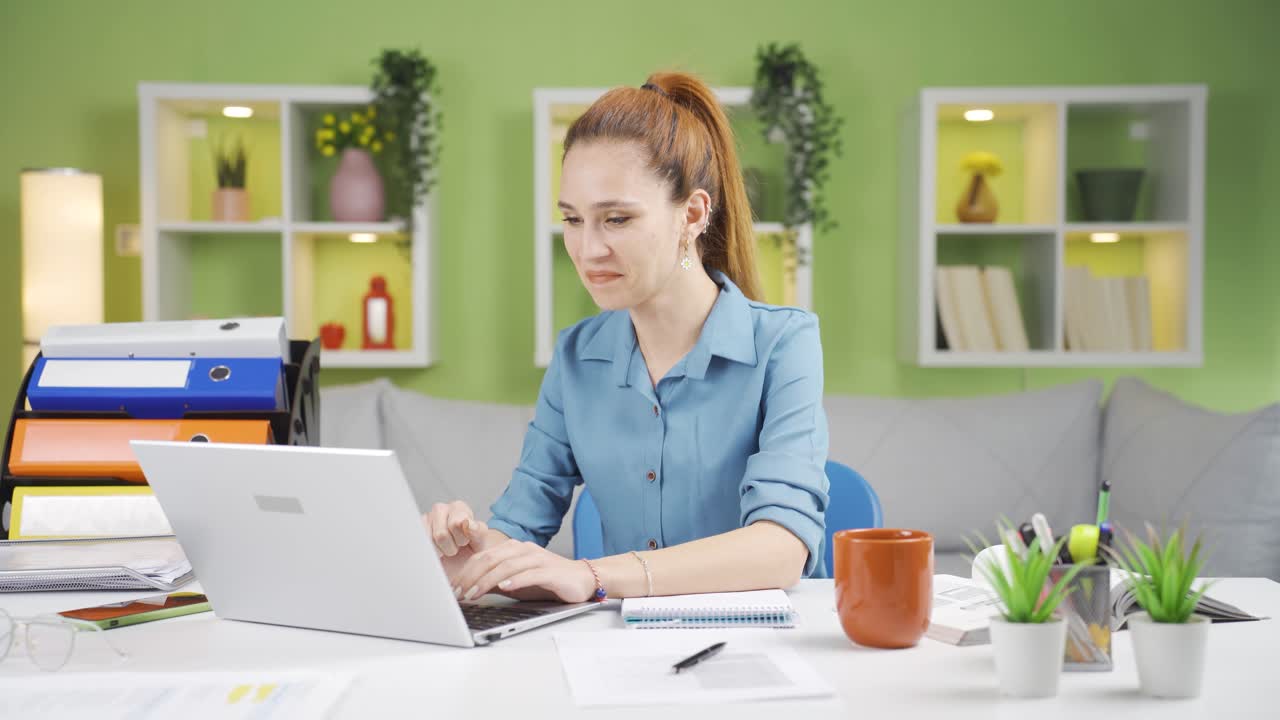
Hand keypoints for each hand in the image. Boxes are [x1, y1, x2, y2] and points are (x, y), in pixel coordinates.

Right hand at [422, 501, 498, 581]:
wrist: (462, 563)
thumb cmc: (472, 550)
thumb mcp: (480, 542)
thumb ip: (477, 532)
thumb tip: (467, 523)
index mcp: (458, 507)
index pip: (455, 524)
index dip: (461, 539)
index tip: (466, 542)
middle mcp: (441, 508)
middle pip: (441, 535)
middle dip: (451, 547)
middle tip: (456, 547)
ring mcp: (426, 519)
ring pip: (429, 542)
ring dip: (440, 551)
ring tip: (446, 549)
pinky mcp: (416, 530)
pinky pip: (419, 546)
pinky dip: (431, 553)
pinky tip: (437, 551)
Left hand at [453, 539, 595, 603]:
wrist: (582, 580)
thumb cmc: (548, 582)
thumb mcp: (517, 582)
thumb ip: (496, 582)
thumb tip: (469, 591)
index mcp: (513, 549)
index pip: (483, 557)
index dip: (465, 572)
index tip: (453, 589)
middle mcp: (523, 549)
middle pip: (491, 559)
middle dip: (471, 577)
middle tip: (458, 594)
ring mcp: (537, 558)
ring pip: (506, 566)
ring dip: (487, 581)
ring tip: (474, 594)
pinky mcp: (550, 570)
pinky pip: (529, 573)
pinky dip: (515, 580)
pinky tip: (504, 588)